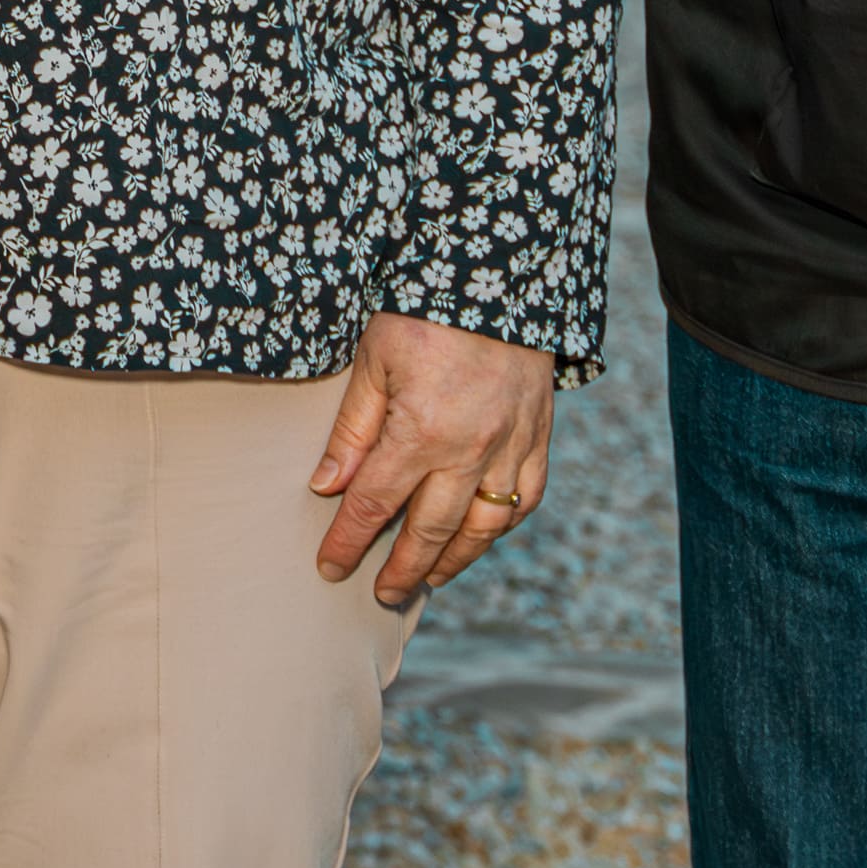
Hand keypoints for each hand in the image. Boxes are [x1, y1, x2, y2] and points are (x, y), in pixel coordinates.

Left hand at [312, 313, 559, 609]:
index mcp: (422, 431)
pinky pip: (524, 497)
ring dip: (453, 560)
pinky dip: (502, 525)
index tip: (329, 566)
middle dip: (401, 567)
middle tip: (379, 594)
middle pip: (431, 530)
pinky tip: (480, 537)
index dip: (349, 540)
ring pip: (484, 526)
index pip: (375, 504)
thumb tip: (328, 487)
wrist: (499, 274)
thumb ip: (352, 429)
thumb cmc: (422, 308)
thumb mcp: (372, 359)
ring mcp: (512, 445)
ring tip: (426, 579)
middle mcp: (472, 450)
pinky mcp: (538, 434)